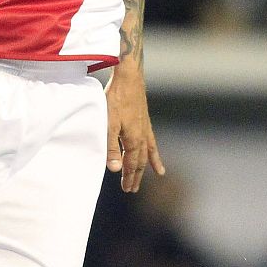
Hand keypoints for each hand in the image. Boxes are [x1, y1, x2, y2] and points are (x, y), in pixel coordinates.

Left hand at [105, 63, 164, 192]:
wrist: (129, 78)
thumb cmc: (116, 99)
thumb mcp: (109, 124)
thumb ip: (111, 147)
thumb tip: (115, 169)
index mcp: (133, 139)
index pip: (131, 164)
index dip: (129, 177)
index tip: (127, 189)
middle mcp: (142, 136)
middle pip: (140, 161)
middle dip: (136, 175)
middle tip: (133, 188)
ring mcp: (145, 128)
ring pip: (147, 152)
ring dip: (147, 165)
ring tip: (158, 174)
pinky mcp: (144, 120)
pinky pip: (151, 140)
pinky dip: (154, 150)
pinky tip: (155, 154)